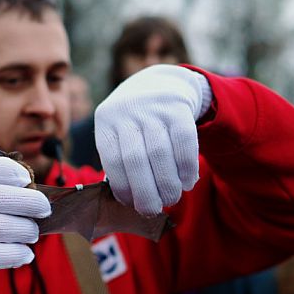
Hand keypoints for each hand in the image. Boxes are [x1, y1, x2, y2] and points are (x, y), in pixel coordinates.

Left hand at [94, 64, 211, 214]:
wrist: (158, 84)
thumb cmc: (134, 123)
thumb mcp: (119, 133)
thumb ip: (121, 162)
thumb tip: (131, 202)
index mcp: (106, 121)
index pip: (112, 161)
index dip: (123, 188)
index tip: (132, 205)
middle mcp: (127, 111)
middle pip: (136, 159)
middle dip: (146, 191)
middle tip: (153, 210)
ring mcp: (153, 107)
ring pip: (160, 153)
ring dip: (167, 183)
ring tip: (171, 199)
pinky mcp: (178, 106)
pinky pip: (184, 143)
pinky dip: (186, 168)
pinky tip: (186, 183)